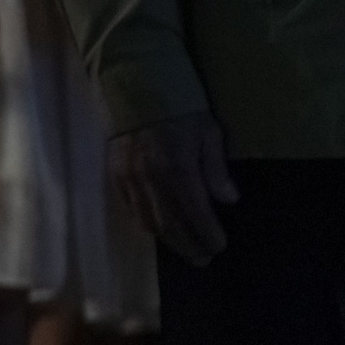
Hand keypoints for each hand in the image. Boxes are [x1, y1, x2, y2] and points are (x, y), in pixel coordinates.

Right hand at [109, 113, 237, 263]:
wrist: (136, 85)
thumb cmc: (182, 105)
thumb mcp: (209, 131)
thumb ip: (216, 169)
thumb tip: (229, 201)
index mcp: (177, 168)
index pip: (195, 212)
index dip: (207, 233)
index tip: (220, 246)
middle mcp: (150, 179)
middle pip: (170, 224)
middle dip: (189, 245)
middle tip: (204, 259)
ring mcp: (129, 179)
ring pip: (148, 221)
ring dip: (169, 241)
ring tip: (187, 251)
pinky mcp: (115, 176)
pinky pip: (132, 210)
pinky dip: (148, 225)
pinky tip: (161, 231)